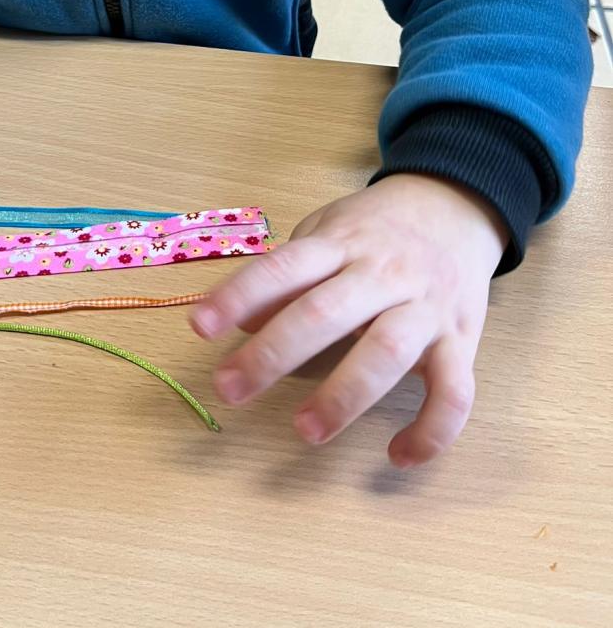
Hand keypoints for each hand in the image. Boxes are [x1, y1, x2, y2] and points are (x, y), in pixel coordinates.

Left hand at [190, 174, 507, 465]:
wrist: (456, 206)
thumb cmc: (376, 228)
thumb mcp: (326, 233)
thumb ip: (287, 276)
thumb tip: (242, 322)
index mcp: (340, 243)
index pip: (283, 267)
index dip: (239, 295)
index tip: (200, 327)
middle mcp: (382, 273)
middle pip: (325, 312)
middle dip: (274, 354)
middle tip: (230, 390)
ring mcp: (425, 308)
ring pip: (387, 352)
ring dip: (345, 395)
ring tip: (306, 431)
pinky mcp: (462, 341)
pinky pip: (455, 392)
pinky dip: (432, 430)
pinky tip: (398, 456)